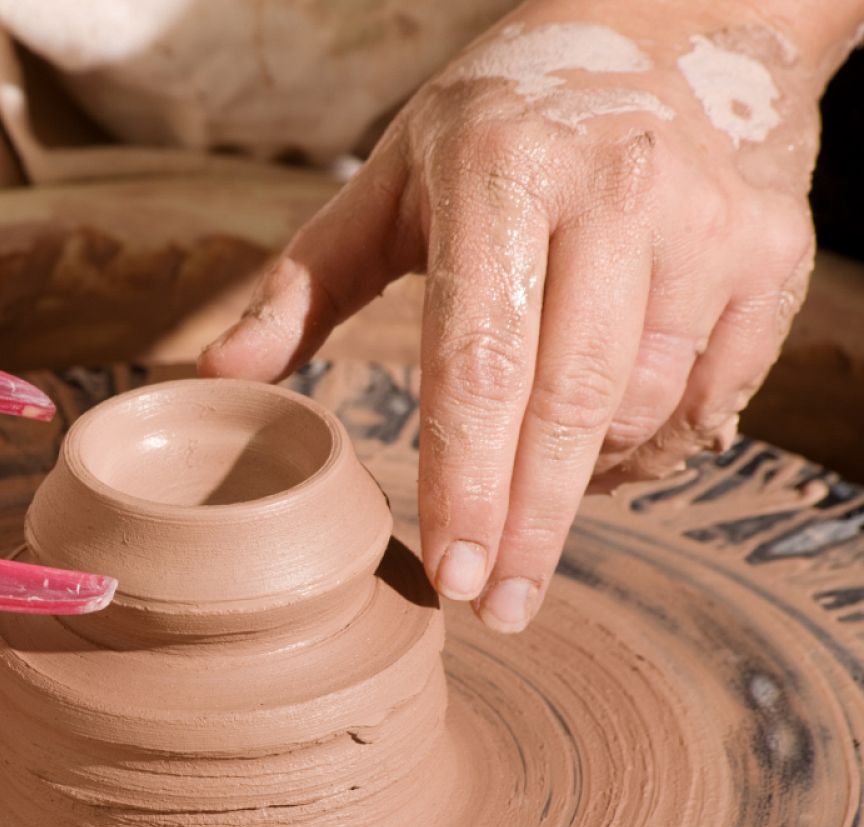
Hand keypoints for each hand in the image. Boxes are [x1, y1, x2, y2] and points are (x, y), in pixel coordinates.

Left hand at [200, 1, 850, 631]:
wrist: (658, 32)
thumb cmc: (494, 128)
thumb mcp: (388, 182)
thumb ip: (301, 283)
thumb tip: (214, 375)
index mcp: (499, 170)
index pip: (477, 360)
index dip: (463, 481)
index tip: (450, 575)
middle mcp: (614, 189)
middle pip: (571, 403)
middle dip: (532, 525)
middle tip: (501, 610)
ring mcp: (705, 218)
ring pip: (645, 406)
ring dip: (587, 481)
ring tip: (537, 505)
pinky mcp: (771, 245)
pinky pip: (715, 393)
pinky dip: (658, 445)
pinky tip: (608, 454)